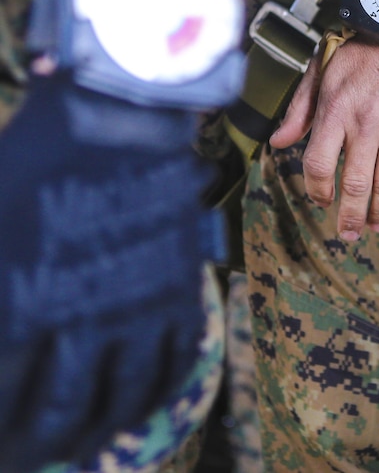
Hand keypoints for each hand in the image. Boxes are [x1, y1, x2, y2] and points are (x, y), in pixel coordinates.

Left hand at [0, 75, 220, 470]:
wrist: (116, 121)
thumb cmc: (33, 162)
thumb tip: (0, 340)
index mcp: (22, 303)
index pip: (2, 394)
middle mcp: (81, 320)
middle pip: (59, 411)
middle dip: (38, 445)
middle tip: (27, 460)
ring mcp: (137, 309)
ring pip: (120, 398)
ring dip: (97, 432)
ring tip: (83, 447)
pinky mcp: (177, 291)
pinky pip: (173, 362)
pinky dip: (155, 396)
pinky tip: (138, 410)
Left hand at [270, 37, 378, 238]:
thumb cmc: (362, 51)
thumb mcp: (322, 72)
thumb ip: (300, 110)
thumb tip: (278, 143)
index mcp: (336, 112)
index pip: (320, 165)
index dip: (318, 191)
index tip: (321, 201)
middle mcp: (366, 125)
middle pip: (356, 185)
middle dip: (351, 216)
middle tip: (349, 234)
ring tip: (377, 226)